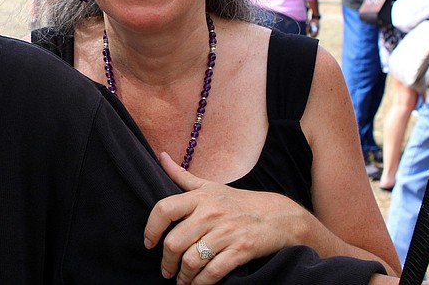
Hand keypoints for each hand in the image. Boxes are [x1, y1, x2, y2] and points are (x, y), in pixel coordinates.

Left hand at [144, 152, 302, 283]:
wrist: (279, 216)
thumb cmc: (238, 201)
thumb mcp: (210, 185)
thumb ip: (182, 175)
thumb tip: (161, 157)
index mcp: (200, 196)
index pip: (164, 209)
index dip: (151, 229)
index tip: (149, 243)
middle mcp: (211, 213)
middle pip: (175, 242)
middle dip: (166, 261)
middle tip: (166, 270)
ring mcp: (227, 232)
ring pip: (192, 259)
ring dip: (183, 275)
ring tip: (181, 279)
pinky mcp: (241, 250)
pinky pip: (214, 271)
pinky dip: (201, 282)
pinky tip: (197, 283)